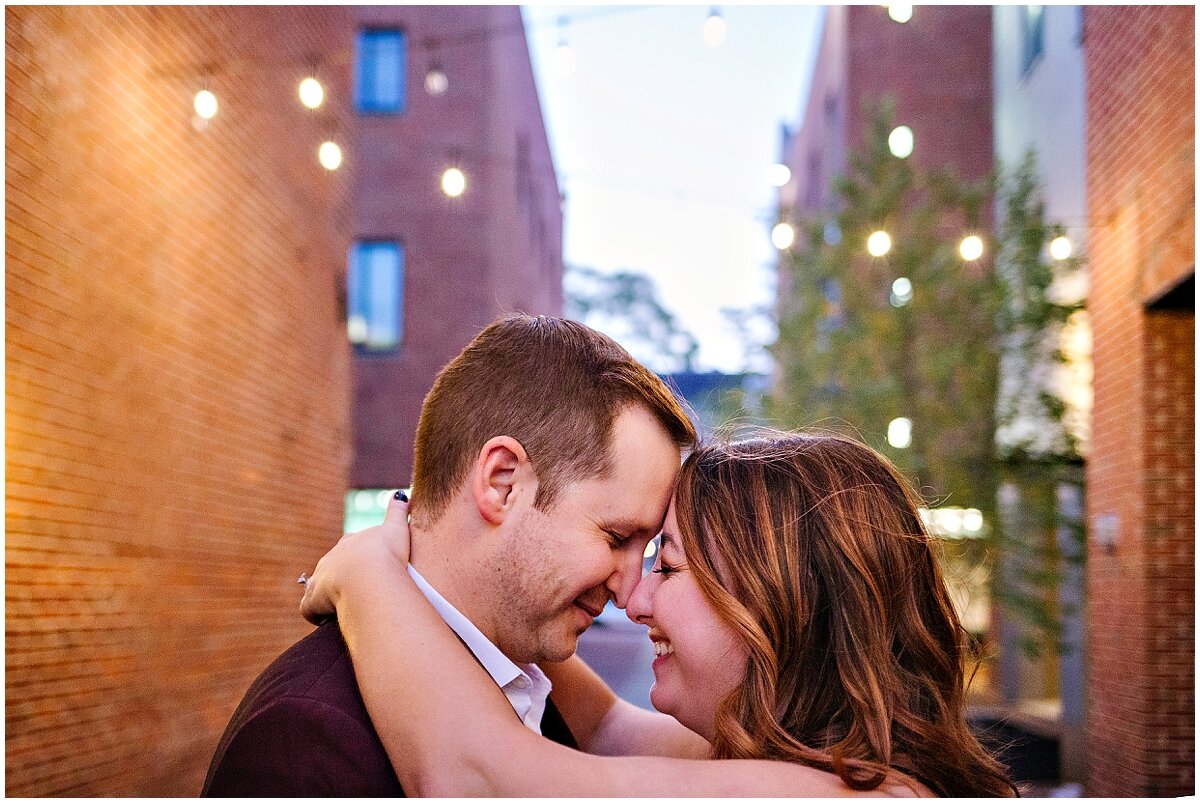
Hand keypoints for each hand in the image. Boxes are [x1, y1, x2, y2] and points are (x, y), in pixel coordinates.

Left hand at [300, 491, 411, 623]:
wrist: (369, 575)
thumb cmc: (386, 554)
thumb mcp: (396, 528)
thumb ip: (398, 511)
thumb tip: (402, 494)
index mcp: (350, 543)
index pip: (349, 546)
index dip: (358, 556)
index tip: (370, 565)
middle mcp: (331, 558)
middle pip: (332, 565)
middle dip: (342, 576)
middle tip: (359, 590)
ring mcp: (320, 578)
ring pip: (319, 586)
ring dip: (328, 596)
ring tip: (347, 607)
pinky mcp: (313, 599)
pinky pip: (309, 609)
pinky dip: (316, 614)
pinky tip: (330, 619)